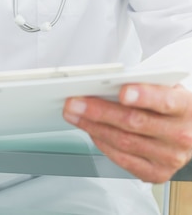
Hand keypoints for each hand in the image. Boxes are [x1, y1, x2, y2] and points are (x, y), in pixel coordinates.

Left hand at [63, 83, 191, 182]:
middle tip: (75, 101)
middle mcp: (180, 135)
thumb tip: (106, 82)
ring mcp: (169, 158)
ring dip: (92, 126)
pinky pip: (123, 159)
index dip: (143, 96)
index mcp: (185, 107)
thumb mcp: (166, 86)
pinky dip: (102, 143)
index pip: (165, 101)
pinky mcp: (156, 173)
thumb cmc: (172, 104)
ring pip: (124, 142)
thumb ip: (143, 83)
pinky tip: (90, 130)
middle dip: (99, 111)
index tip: (123, 91)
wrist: (191, 131)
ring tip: (74, 113)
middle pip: (135, 123)